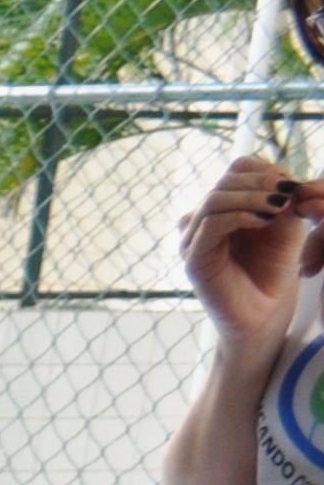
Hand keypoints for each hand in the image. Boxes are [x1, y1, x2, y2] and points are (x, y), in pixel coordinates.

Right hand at [187, 155, 318, 352]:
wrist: (264, 315)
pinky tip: (265, 221)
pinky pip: (211, 223)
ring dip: (253, 197)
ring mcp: (192, 241)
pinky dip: (241, 215)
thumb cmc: (274, 272)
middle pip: (225, 180)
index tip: (292, 187)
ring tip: (280, 207)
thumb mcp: (285, 225)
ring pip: (215, 198)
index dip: (265, 170)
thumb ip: (280, 199)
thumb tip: (280, 177)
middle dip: (262, 182)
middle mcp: (200, 221)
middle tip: (289, 195)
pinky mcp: (193, 260)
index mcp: (221, 209)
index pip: (236, 169)